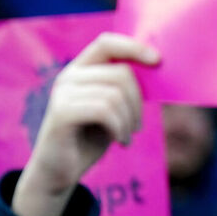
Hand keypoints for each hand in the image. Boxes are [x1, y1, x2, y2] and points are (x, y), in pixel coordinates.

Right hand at [12, 33, 159, 215]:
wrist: (59, 173)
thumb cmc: (90, 137)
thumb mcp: (112, 107)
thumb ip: (124, 86)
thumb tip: (157, 63)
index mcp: (81, 69)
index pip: (107, 42)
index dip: (134, 46)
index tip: (158, 60)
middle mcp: (68, 77)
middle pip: (121, 73)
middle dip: (138, 101)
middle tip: (138, 125)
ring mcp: (62, 94)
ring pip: (115, 94)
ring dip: (129, 119)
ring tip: (128, 135)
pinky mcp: (61, 113)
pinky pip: (104, 110)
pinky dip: (119, 127)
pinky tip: (120, 140)